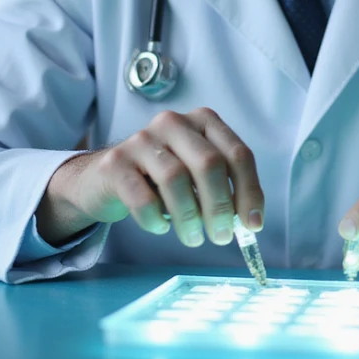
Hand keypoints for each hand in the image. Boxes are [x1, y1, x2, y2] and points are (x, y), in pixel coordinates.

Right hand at [36, 107, 263, 248]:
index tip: (253, 225)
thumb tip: (249, 222)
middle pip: (209, 163)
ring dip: (189, 217)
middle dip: (220, 206)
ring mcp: (141, 139)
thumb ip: (224, 189)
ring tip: (192, 238)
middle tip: (222, 237)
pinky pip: (142, 197)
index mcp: (203, 121)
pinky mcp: (115, 162)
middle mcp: (173, 123)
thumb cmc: (161, 179)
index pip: (238, 153)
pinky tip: (160, 227)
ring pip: (176, 178)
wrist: (105, 179)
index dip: (250, 191)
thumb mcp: (197, 175)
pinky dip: (155, 219)